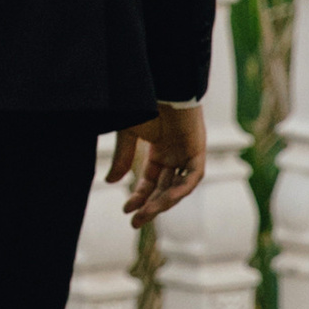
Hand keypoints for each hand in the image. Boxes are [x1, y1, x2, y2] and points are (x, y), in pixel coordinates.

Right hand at [109, 101, 205, 227]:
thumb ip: (122, 158)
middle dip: (150, 206)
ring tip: (146, 213)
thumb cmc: (146, 103)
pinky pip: (193, 176)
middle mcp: (176, 155)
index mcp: (161, 150)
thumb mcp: (129, 134)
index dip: (139, 196)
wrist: (164, 85)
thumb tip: (110, 182)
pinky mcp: (198, 150)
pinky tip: (165, 200)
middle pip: (165, 188)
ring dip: (163, 202)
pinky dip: (181, 189)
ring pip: (179, 186)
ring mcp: (188, 153)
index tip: (126, 210)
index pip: (151, 181)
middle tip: (135, 223)